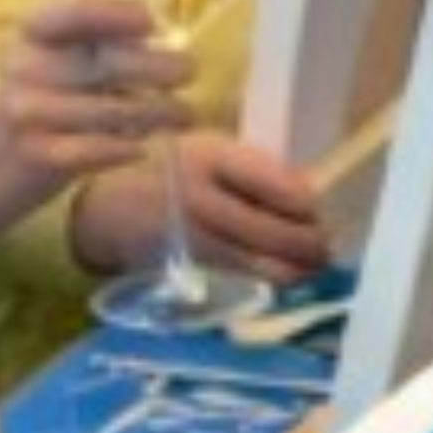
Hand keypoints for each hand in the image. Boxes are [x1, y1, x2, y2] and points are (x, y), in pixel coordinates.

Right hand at [0, 0, 171, 251]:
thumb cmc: (48, 99)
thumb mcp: (62, 58)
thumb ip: (102, 40)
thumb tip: (161, 29)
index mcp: (32, 33)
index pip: (69, 12)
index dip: (112, 14)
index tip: (150, 23)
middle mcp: (24, 65)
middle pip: (108, 63)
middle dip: (161, 68)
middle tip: (190, 72)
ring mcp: (25, 110)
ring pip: (111, 110)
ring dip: (159, 113)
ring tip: (184, 115)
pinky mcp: (34, 153)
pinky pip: (93, 149)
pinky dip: (124, 149)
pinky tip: (141, 148)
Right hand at [69, 129, 329, 290]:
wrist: (106, 206)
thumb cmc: (172, 172)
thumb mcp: (212, 154)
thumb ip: (260, 171)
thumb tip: (313, 194)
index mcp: (213, 158)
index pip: (281, 186)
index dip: (310, 205)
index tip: (322, 212)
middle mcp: (201, 198)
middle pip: (277, 231)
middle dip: (312, 244)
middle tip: (327, 247)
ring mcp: (192, 236)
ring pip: (263, 262)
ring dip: (298, 268)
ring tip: (314, 265)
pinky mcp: (187, 266)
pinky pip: (242, 276)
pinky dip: (271, 278)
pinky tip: (285, 273)